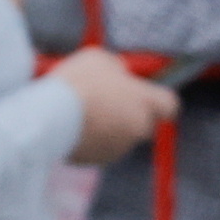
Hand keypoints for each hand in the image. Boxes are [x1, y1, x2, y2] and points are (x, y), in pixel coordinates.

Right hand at [53, 45, 181, 169]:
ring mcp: (118, 148)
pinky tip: (72, 125)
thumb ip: (116, 67)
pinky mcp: (97, 160)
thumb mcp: (100, 59)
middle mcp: (138, 129)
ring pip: (120, 136)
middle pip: (144, 122)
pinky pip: (99, 148)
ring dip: (108, 125)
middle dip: (130, 113)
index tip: (145, 93)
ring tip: (83, 109)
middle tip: (107, 98)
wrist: (50, 116)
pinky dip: (91, 139)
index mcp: (146, 102)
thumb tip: (120, 74)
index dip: (158, 100)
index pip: (169, 106)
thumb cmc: (79, 82)